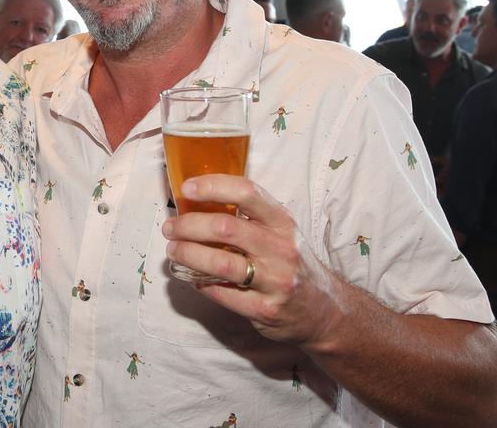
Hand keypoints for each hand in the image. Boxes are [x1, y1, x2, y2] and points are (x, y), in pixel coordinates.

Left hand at [162, 174, 344, 347]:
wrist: (325, 310)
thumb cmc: (291, 262)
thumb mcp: (281, 232)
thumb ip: (249, 216)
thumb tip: (198, 201)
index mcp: (282, 222)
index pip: (247, 192)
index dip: (213, 187)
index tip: (187, 188)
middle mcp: (281, 248)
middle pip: (226, 228)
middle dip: (189, 226)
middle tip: (171, 228)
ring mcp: (275, 280)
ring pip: (221, 263)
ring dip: (188, 254)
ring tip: (174, 251)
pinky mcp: (265, 309)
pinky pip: (222, 293)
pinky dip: (201, 283)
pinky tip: (193, 277)